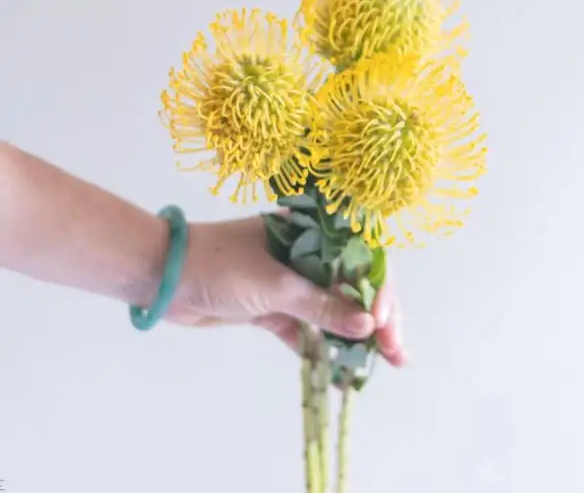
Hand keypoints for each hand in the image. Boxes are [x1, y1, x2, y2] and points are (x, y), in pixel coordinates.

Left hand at [168, 215, 407, 366]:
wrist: (163, 279)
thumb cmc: (220, 265)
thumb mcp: (275, 284)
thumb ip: (322, 306)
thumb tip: (368, 326)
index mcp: (309, 234)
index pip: (358, 257)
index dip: (377, 288)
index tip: (382, 320)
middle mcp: (304, 256)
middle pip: (350, 287)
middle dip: (375, 318)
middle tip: (396, 352)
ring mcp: (289, 284)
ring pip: (331, 311)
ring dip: (354, 337)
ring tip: (381, 364)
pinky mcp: (272, 310)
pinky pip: (305, 330)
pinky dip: (321, 349)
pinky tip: (341, 372)